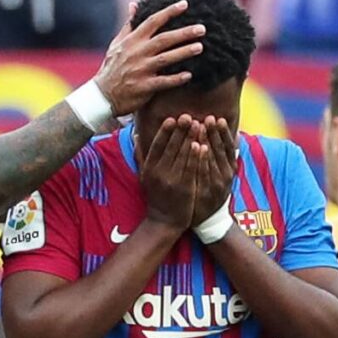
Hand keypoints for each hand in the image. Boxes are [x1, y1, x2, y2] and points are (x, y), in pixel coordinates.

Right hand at [94, 1, 205, 115]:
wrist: (102, 95)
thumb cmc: (112, 68)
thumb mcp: (116, 44)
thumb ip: (128, 25)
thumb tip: (134, 5)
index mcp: (132, 41)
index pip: (152, 21)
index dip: (169, 12)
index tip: (184, 4)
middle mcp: (137, 53)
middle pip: (164, 39)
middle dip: (184, 33)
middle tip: (202, 28)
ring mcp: (141, 70)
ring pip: (166, 58)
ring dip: (183, 52)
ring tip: (200, 47)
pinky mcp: (144, 87)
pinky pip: (163, 82)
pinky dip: (176, 78)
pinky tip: (189, 75)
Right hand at [141, 115, 205, 230]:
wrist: (164, 221)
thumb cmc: (155, 196)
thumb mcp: (144, 176)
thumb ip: (140, 155)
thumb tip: (135, 134)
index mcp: (149, 168)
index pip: (157, 145)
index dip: (165, 132)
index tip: (172, 118)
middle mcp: (159, 173)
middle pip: (171, 147)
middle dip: (180, 131)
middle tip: (188, 116)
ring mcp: (172, 181)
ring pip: (182, 156)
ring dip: (191, 139)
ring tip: (198, 124)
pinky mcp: (184, 188)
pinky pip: (191, 169)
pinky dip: (196, 156)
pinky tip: (202, 145)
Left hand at [192, 116, 236, 225]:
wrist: (208, 219)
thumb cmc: (213, 191)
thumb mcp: (223, 174)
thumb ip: (226, 157)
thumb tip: (236, 136)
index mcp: (231, 169)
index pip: (229, 147)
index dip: (224, 133)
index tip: (218, 119)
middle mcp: (226, 175)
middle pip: (221, 150)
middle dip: (214, 132)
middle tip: (208, 117)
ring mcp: (217, 183)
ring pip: (213, 158)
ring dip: (207, 141)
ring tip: (201, 126)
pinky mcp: (206, 191)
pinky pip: (203, 171)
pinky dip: (202, 158)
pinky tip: (197, 146)